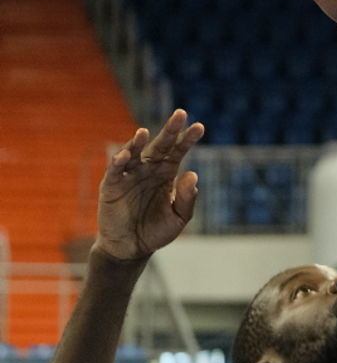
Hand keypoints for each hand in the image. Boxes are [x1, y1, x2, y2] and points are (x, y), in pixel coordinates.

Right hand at [95, 110, 201, 261]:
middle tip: (180, 114)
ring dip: (138, 142)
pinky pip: (115, 171)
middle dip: (170, 130)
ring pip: (134, 153)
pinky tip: (125, 155)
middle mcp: (148, 169)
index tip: (199, 127)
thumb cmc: (156, 231)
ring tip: (144, 132)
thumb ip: (186, 199)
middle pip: (160, 145)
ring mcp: (129, 175)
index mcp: (166, 173)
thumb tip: (192, 174)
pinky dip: (118, 162)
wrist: (131, 248)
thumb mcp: (178, 218)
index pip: (178, 151)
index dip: (188, 139)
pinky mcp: (111, 186)